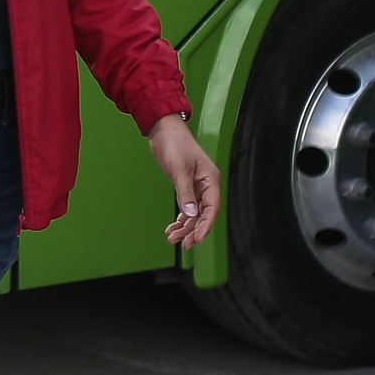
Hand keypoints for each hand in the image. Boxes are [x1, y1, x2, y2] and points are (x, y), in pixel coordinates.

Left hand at [146, 115, 220, 249]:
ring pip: (194, 213)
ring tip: (172, 239)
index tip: (197, 239)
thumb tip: (190, 214)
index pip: (212, 208)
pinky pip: (186, 207)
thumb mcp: (179, 169)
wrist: (163, 129)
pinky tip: (172, 228)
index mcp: (210, 179)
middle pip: (203, 214)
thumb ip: (184, 192)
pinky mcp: (185, 186)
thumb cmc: (175, 143)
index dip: (206, 225)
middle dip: (194, 230)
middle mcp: (206, 185)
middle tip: (184, 245)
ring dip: (184, 227)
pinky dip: (180, 218)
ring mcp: (196, 186)